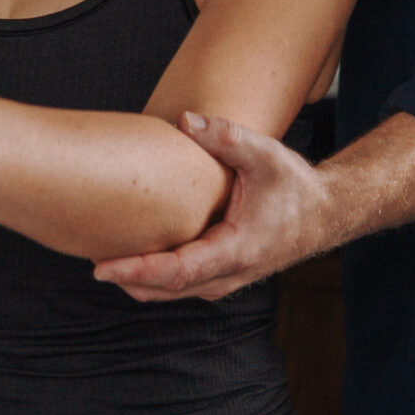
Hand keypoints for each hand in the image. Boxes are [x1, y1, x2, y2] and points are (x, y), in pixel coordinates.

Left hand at [93, 111, 335, 300]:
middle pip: (165, 291)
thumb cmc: (295, 185)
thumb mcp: (266, 155)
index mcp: (236, 250)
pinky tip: (132, 260)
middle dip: (126, 279)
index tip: (100, 267)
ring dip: (137, 282)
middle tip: (89, 261)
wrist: (325, 214)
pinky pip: (181, 286)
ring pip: (171, 294)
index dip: (135, 270)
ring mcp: (225, 280)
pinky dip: (153, 279)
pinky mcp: (222, 276)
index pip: (176, 271)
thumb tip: (185, 120)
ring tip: (102, 261)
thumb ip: (227, 136)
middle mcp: (228, 275)